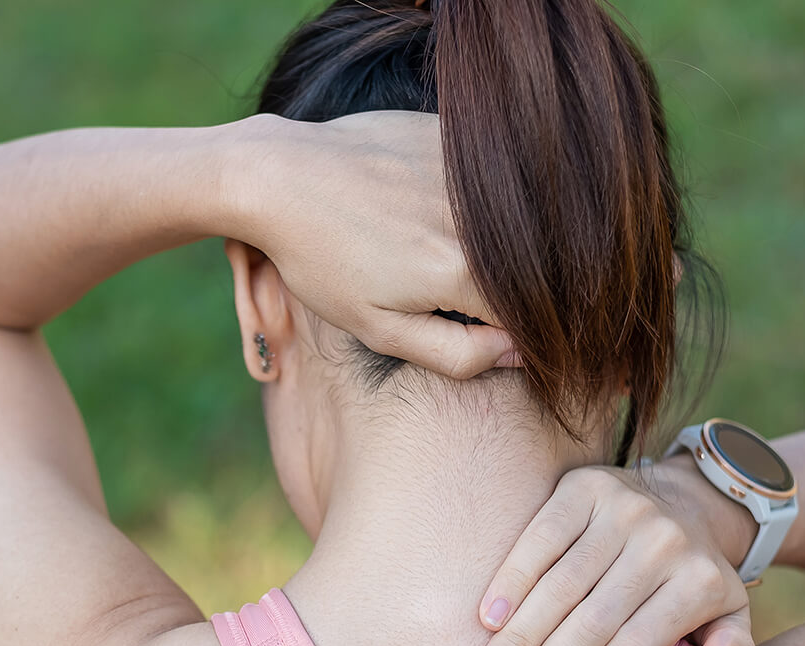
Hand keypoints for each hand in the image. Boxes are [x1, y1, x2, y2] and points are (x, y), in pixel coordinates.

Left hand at [237, 111, 515, 378]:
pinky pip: (486, 182)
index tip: (464, 321)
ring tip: (414, 238)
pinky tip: (415, 198)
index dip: (503, 326)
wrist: (281, 178)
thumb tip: (518, 352)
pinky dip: (466, 200)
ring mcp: (467, 169)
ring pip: (508, 226)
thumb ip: (457, 352)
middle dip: (492, 285)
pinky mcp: (452, 134)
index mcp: (460, 271)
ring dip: (481, 243)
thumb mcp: (379, 329)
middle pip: (521, 269)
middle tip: (425, 274)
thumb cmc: (322, 262)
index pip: (523, 314)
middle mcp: (475, 218)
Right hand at [469, 463, 756, 645]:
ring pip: (560, 586)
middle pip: (592, 621)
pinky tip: (489, 620)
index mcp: (700, 582)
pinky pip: (539, 539)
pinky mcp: (585, 487)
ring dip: (517, 637)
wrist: (684, 499)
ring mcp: (622, 509)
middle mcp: (662, 542)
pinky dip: (511, 581)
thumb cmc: (694, 577)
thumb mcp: (729, 614)